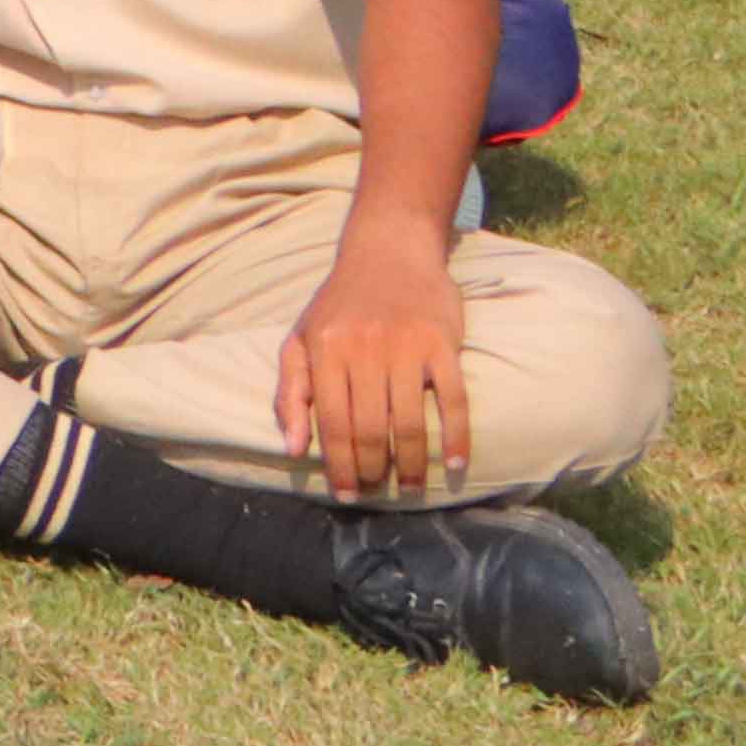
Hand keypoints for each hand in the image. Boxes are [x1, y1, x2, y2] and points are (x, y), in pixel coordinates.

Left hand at [281, 218, 475, 496]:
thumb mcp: (300, 339)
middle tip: (377, 492)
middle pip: (369, 427)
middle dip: (372, 469)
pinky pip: (452, 400)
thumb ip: (290, 392)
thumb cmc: (340, 304)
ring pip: (408, 421)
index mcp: (324, 350)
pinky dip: (456, 436)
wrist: (389, 253)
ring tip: (410, 487)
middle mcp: (363, 349)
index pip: (331, 421)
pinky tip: (456, 464)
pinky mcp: (442, 344)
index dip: (338, 463)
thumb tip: (292, 447)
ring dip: (411, 463)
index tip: (345, 492)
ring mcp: (406, 346)